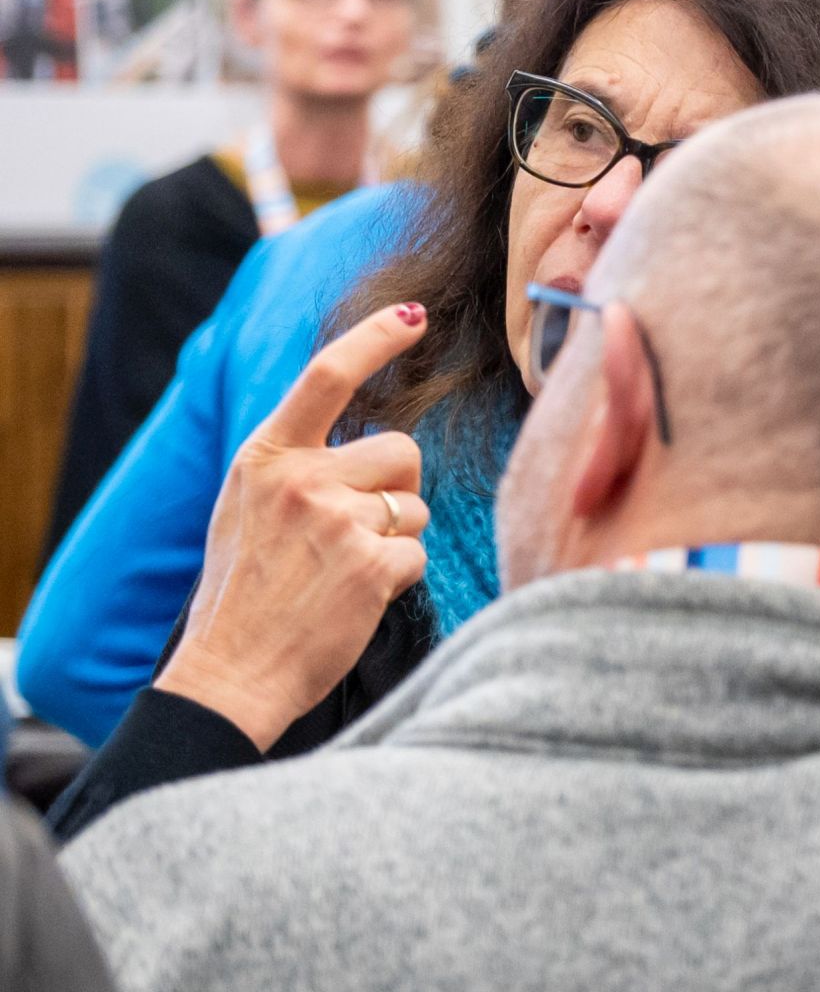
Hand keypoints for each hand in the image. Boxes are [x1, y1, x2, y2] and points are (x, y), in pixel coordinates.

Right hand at [157, 304, 431, 747]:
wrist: (228, 673)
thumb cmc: (244, 595)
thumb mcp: (246, 510)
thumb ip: (293, 469)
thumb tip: (353, 440)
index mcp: (264, 458)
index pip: (326, 377)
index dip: (375, 339)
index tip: (413, 318)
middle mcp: (300, 479)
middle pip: (402, 451)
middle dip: (398, 489)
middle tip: (356, 533)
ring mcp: (336, 520)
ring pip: (416, 504)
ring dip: (398, 536)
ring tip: (345, 571)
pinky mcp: (371, 564)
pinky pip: (418, 552)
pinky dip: (399, 577)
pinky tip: (355, 599)